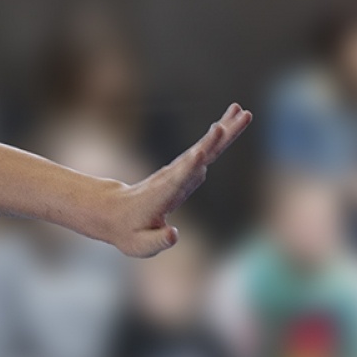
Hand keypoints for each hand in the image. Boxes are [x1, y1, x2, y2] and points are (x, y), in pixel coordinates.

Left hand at [101, 104, 251, 257]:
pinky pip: (204, 151)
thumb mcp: (140, 245)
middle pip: (199, 156)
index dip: (189, 167)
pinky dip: (217, 137)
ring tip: (242, 111)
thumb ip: (158, 242)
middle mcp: (172, 178)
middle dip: (217, 140)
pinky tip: (229, 123)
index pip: (178, 179)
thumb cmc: (128, 232)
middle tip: (239, 118)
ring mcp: (178, 171)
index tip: (202, 152)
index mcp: (163, 196)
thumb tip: (175, 235)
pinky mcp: (183, 170)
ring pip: (205, 148)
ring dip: (224, 130)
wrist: (114, 212)